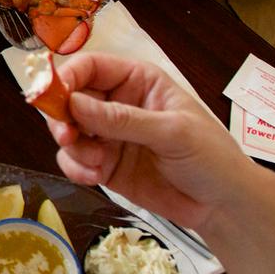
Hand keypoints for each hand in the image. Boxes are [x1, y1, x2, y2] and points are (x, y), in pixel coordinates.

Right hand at [42, 53, 252, 232]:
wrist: (222, 206)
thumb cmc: (210, 157)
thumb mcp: (172, 132)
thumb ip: (123, 119)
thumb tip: (74, 104)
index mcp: (137, 81)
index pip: (91, 67)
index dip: (67, 77)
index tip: (52, 97)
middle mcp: (118, 104)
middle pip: (70, 98)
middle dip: (62, 117)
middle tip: (67, 137)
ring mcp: (109, 136)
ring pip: (68, 131)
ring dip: (73, 147)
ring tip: (95, 164)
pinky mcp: (104, 165)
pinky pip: (74, 160)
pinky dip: (76, 168)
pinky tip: (94, 177)